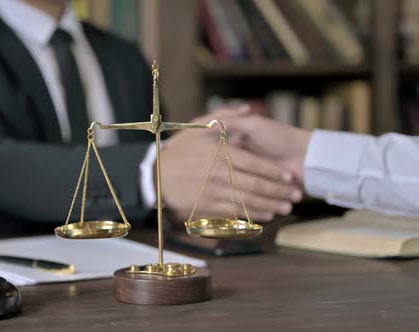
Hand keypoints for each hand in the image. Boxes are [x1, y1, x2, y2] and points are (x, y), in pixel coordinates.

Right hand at [160, 110, 302, 222]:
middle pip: (255, 185)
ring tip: (285, 208)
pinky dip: (251, 216)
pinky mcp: (208, 208)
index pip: (254, 164)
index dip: (274, 172)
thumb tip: (246, 108)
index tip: (288, 177)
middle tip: (294, 196)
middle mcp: (220, 174)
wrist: (154, 177)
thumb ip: (223, 116)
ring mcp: (214, 192)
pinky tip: (264, 216)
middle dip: (278, 192)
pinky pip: (235, 214)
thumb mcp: (196, 128)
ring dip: (269, 206)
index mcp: (220, 154)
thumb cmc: (176, 151)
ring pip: (248, 201)